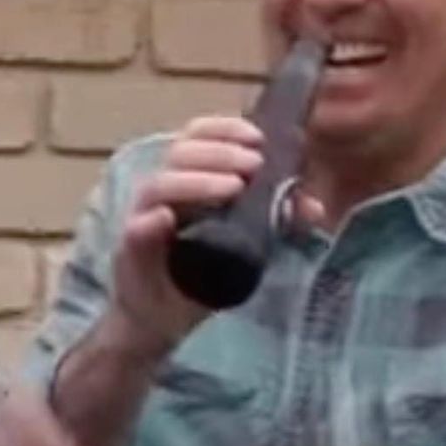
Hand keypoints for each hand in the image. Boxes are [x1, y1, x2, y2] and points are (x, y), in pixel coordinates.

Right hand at [112, 114, 322, 351]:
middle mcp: (162, 190)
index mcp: (186, 177)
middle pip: (181, 153)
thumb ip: (274, 219)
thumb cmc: (202, 270)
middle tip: (254, 165)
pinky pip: (136, 230)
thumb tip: (313, 207)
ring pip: (160, 185)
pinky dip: (150, 221)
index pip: (198, 136)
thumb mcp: (245, 243)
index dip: (225, 129)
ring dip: (197, 181)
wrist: (162, 317)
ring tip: (232, 187)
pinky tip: (168, 218)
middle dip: (221, 154)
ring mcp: (144, 218)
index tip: (257, 137)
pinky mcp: (131, 251)